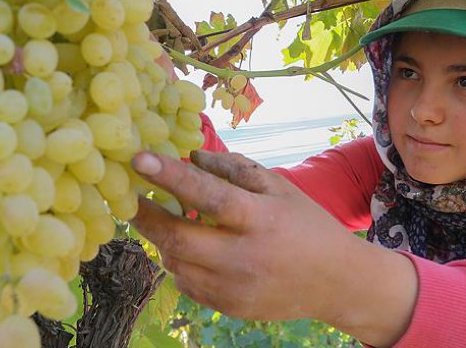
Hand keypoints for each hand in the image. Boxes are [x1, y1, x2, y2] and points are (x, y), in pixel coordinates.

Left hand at [130, 150, 363, 321]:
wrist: (335, 282)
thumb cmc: (306, 224)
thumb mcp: (279, 188)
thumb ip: (235, 169)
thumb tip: (192, 157)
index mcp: (261, 219)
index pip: (208, 195)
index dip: (170, 177)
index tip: (139, 159)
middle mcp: (246, 257)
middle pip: (178, 238)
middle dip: (146, 216)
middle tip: (130, 199)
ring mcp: (235, 287)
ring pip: (176, 263)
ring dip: (163, 240)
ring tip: (167, 222)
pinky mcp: (229, 307)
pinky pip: (187, 284)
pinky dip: (179, 263)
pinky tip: (191, 249)